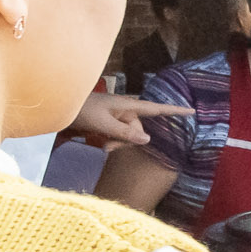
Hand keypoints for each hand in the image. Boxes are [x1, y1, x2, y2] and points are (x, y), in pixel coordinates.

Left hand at [68, 93, 190, 147]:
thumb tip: (148, 139)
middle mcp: (126, 110)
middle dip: (127, 140)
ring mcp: (118, 116)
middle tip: (107, 146)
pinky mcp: (110, 122)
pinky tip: (101, 144)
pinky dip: (113, 141)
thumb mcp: (103, 123)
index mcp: (128, 105)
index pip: (156, 108)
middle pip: (139, 129)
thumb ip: (125, 133)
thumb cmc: (80, 110)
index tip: (192, 111)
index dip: (175, 111)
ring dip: (118, 143)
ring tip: (102, 146)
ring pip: (129, 134)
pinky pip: (119, 134)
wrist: (58, 105)